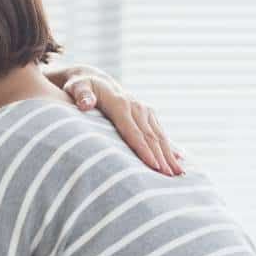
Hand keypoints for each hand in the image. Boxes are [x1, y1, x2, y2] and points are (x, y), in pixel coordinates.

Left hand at [47, 64, 183, 175]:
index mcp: (120, 104)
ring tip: (179, 173)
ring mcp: (144, 110)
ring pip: (159, 136)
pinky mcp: (147, 114)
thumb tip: (85, 103)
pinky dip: (169, 146)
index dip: (144, 150)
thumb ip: (81, 95)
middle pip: (151, 137)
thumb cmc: (81, 86)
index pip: (133, 132)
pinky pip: (160, 132)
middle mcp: (137, 107)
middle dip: (161, 158)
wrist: (95, 78)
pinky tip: (179, 159)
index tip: (153, 166)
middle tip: (170, 178)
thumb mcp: (77, 87)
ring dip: (169, 155)